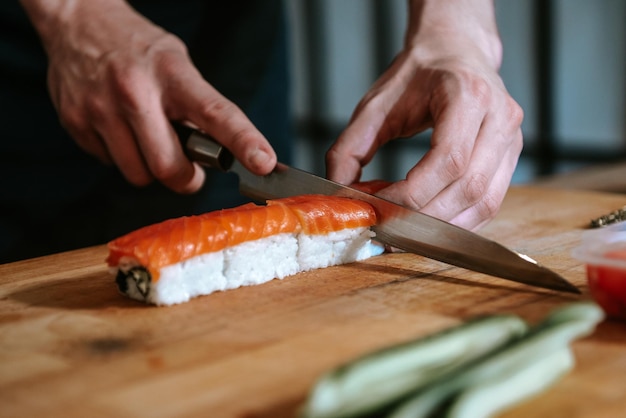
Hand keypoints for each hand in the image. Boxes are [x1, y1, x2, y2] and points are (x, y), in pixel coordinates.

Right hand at [21, 0, 275, 192]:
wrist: (78, 22)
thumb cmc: (140, 50)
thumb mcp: (178, 65)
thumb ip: (197, 108)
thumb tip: (220, 156)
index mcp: (172, 74)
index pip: (216, 114)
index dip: (244, 141)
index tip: (264, 163)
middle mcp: (135, 91)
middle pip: (168, 166)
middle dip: (184, 178)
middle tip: (188, 171)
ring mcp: (100, 108)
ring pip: (138, 174)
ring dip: (150, 169)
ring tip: (146, 137)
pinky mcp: (75, 122)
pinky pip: (110, 165)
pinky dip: (121, 157)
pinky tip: (119, 129)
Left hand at [326, 0, 522, 229]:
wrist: (455, 51)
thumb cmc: (417, 76)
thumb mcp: (375, 104)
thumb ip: (350, 148)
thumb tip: (340, 193)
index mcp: (468, 95)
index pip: (447, 160)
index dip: (411, 194)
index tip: (378, 208)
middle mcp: (500, 118)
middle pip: (468, 188)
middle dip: (424, 217)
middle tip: (387, 229)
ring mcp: (512, 139)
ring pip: (484, 203)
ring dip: (442, 228)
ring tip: (404, 232)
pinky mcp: (511, 157)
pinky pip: (489, 204)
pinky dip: (457, 222)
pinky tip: (428, 224)